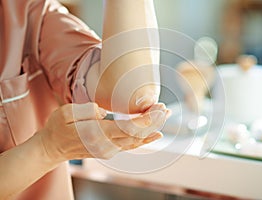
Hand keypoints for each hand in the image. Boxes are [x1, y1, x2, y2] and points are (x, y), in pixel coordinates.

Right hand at [39, 102, 168, 162]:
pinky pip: (131, 145)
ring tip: (165, 116)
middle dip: (154, 122)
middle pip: (136, 134)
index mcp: (97, 133)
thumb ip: (86, 111)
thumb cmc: (58, 127)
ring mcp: (109, 149)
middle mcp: (107, 144)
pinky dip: (145, 139)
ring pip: (136, 140)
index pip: (128, 128)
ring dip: (152, 129)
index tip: (158, 109)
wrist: (52, 147)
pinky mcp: (110, 149)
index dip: (145, 120)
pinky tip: (156, 134)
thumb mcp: (66, 112)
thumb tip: (103, 111)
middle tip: (166, 109)